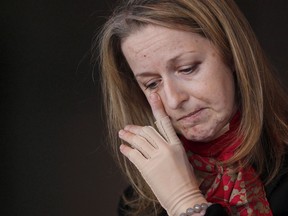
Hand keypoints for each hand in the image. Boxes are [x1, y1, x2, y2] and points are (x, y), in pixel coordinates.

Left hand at [119, 93, 206, 214]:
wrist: (184, 199)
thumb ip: (170, 147)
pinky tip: (123, 148)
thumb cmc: (186, 182)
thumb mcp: (183, 159)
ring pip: (138, 140)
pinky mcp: (147, 169)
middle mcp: (166, 149)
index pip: (165, 122)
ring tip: (122, 134)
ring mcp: (157, 158)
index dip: (158, 107)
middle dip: (135, 128)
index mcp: (177, 145)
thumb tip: (157, 140)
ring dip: (128, 136)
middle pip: (147, 130)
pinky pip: (133, 154)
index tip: (152, 96)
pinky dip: (126, 150)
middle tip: (127, 128)